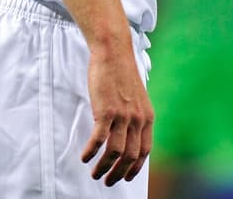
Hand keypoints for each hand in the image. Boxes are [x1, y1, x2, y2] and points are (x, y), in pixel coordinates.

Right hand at [82, 43, 152, 185]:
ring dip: (104, 167)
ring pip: (115, 152)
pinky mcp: (106, 111)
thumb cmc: (120, 71)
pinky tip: (85, 157)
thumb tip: (127, 130)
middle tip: (108, 181)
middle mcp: (137, 120)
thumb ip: (134, 114)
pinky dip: (91, 152)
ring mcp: (122, 116)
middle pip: (131, 156)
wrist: (113, 52)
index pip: (145, 151)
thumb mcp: (135, 96)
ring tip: (95, 173)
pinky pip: (99, 140)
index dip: (136, 167)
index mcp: (147, 117)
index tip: (127, 176)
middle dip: (119, 173)